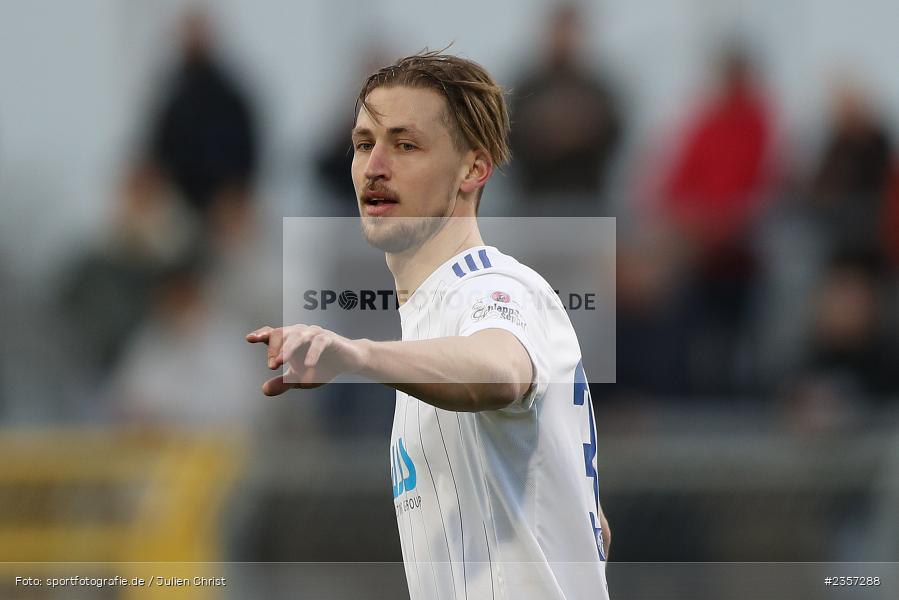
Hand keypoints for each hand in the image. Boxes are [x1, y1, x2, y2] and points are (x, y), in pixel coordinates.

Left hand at [246, 325, 367, 395]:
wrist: (349, 361)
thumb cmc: (322, 365)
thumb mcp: (300, 377)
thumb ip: (283, 382)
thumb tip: (264, 390)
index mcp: (291, 339)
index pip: (273, 333)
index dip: (262, 334)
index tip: (250, 338)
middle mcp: (301, 333)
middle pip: (282, 333)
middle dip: (274, 348)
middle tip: (272, 365)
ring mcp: (315, 333)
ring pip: (299, 335)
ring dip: (289, 348)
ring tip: (281, 362)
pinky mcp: (330, 338)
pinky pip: (319, 342)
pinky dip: (313, 353)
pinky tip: (308, 365)